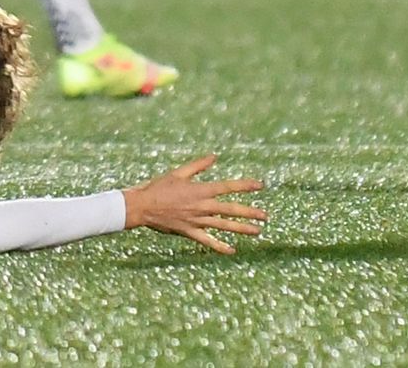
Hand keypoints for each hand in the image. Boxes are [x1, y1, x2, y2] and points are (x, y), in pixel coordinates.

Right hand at [122, 155, 266, 254]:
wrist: (142, 206)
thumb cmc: (158, 187)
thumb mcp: (177, 173)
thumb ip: (197, 166)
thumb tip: (214, 157)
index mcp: (199, 190)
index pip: (227, 187)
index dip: (244, 186)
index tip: (260, 185)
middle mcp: (201, 206)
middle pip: (230, 209)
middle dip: (249, 212)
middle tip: (265, 216)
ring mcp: (197, 221)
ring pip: (223, 226)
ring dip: (242, 229)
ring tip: (257, 232)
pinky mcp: (190, 232)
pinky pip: (208, 241)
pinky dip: (220, 246)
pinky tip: (231, 250)